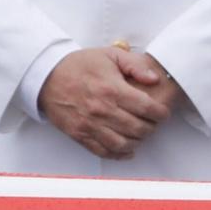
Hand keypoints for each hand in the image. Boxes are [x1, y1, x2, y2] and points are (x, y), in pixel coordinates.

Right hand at [38, 47, 174, 159]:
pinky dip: (119, 154)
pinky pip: (103, 151)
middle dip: (151, 127)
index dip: (160, 113)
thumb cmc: (79, 65)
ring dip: (137, 141)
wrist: (47, 76)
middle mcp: (102, 110)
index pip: (146, 108)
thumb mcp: (110, 55)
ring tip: (141, 134)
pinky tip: (128, 149)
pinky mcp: (80, 135)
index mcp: (112, 89)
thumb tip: (154, 78)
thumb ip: (135, 65)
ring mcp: (90, 125)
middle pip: (138, 128)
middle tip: (153, 123)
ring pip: (123, 144)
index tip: (163, 113)